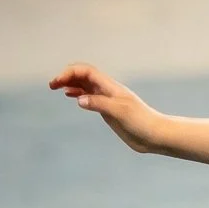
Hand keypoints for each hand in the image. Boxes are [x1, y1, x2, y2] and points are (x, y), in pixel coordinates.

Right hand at [48, 63, 165, 152]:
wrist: (156, 136)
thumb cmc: (142, 122)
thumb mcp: (120, 112)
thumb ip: (100, 104)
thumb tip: (79, 99)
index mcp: (110, 87)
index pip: (86, 71)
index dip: (70, 73)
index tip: (57, 83)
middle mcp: (108, 90)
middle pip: (84, 75)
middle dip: (67, 76)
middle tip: (52, 85)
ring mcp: (108, 100)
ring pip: (86, 85)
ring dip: (71, 83)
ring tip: (57, 88)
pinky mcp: (109, 110)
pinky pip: (90, 97)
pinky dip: (79, 94)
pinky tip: (72, 97)